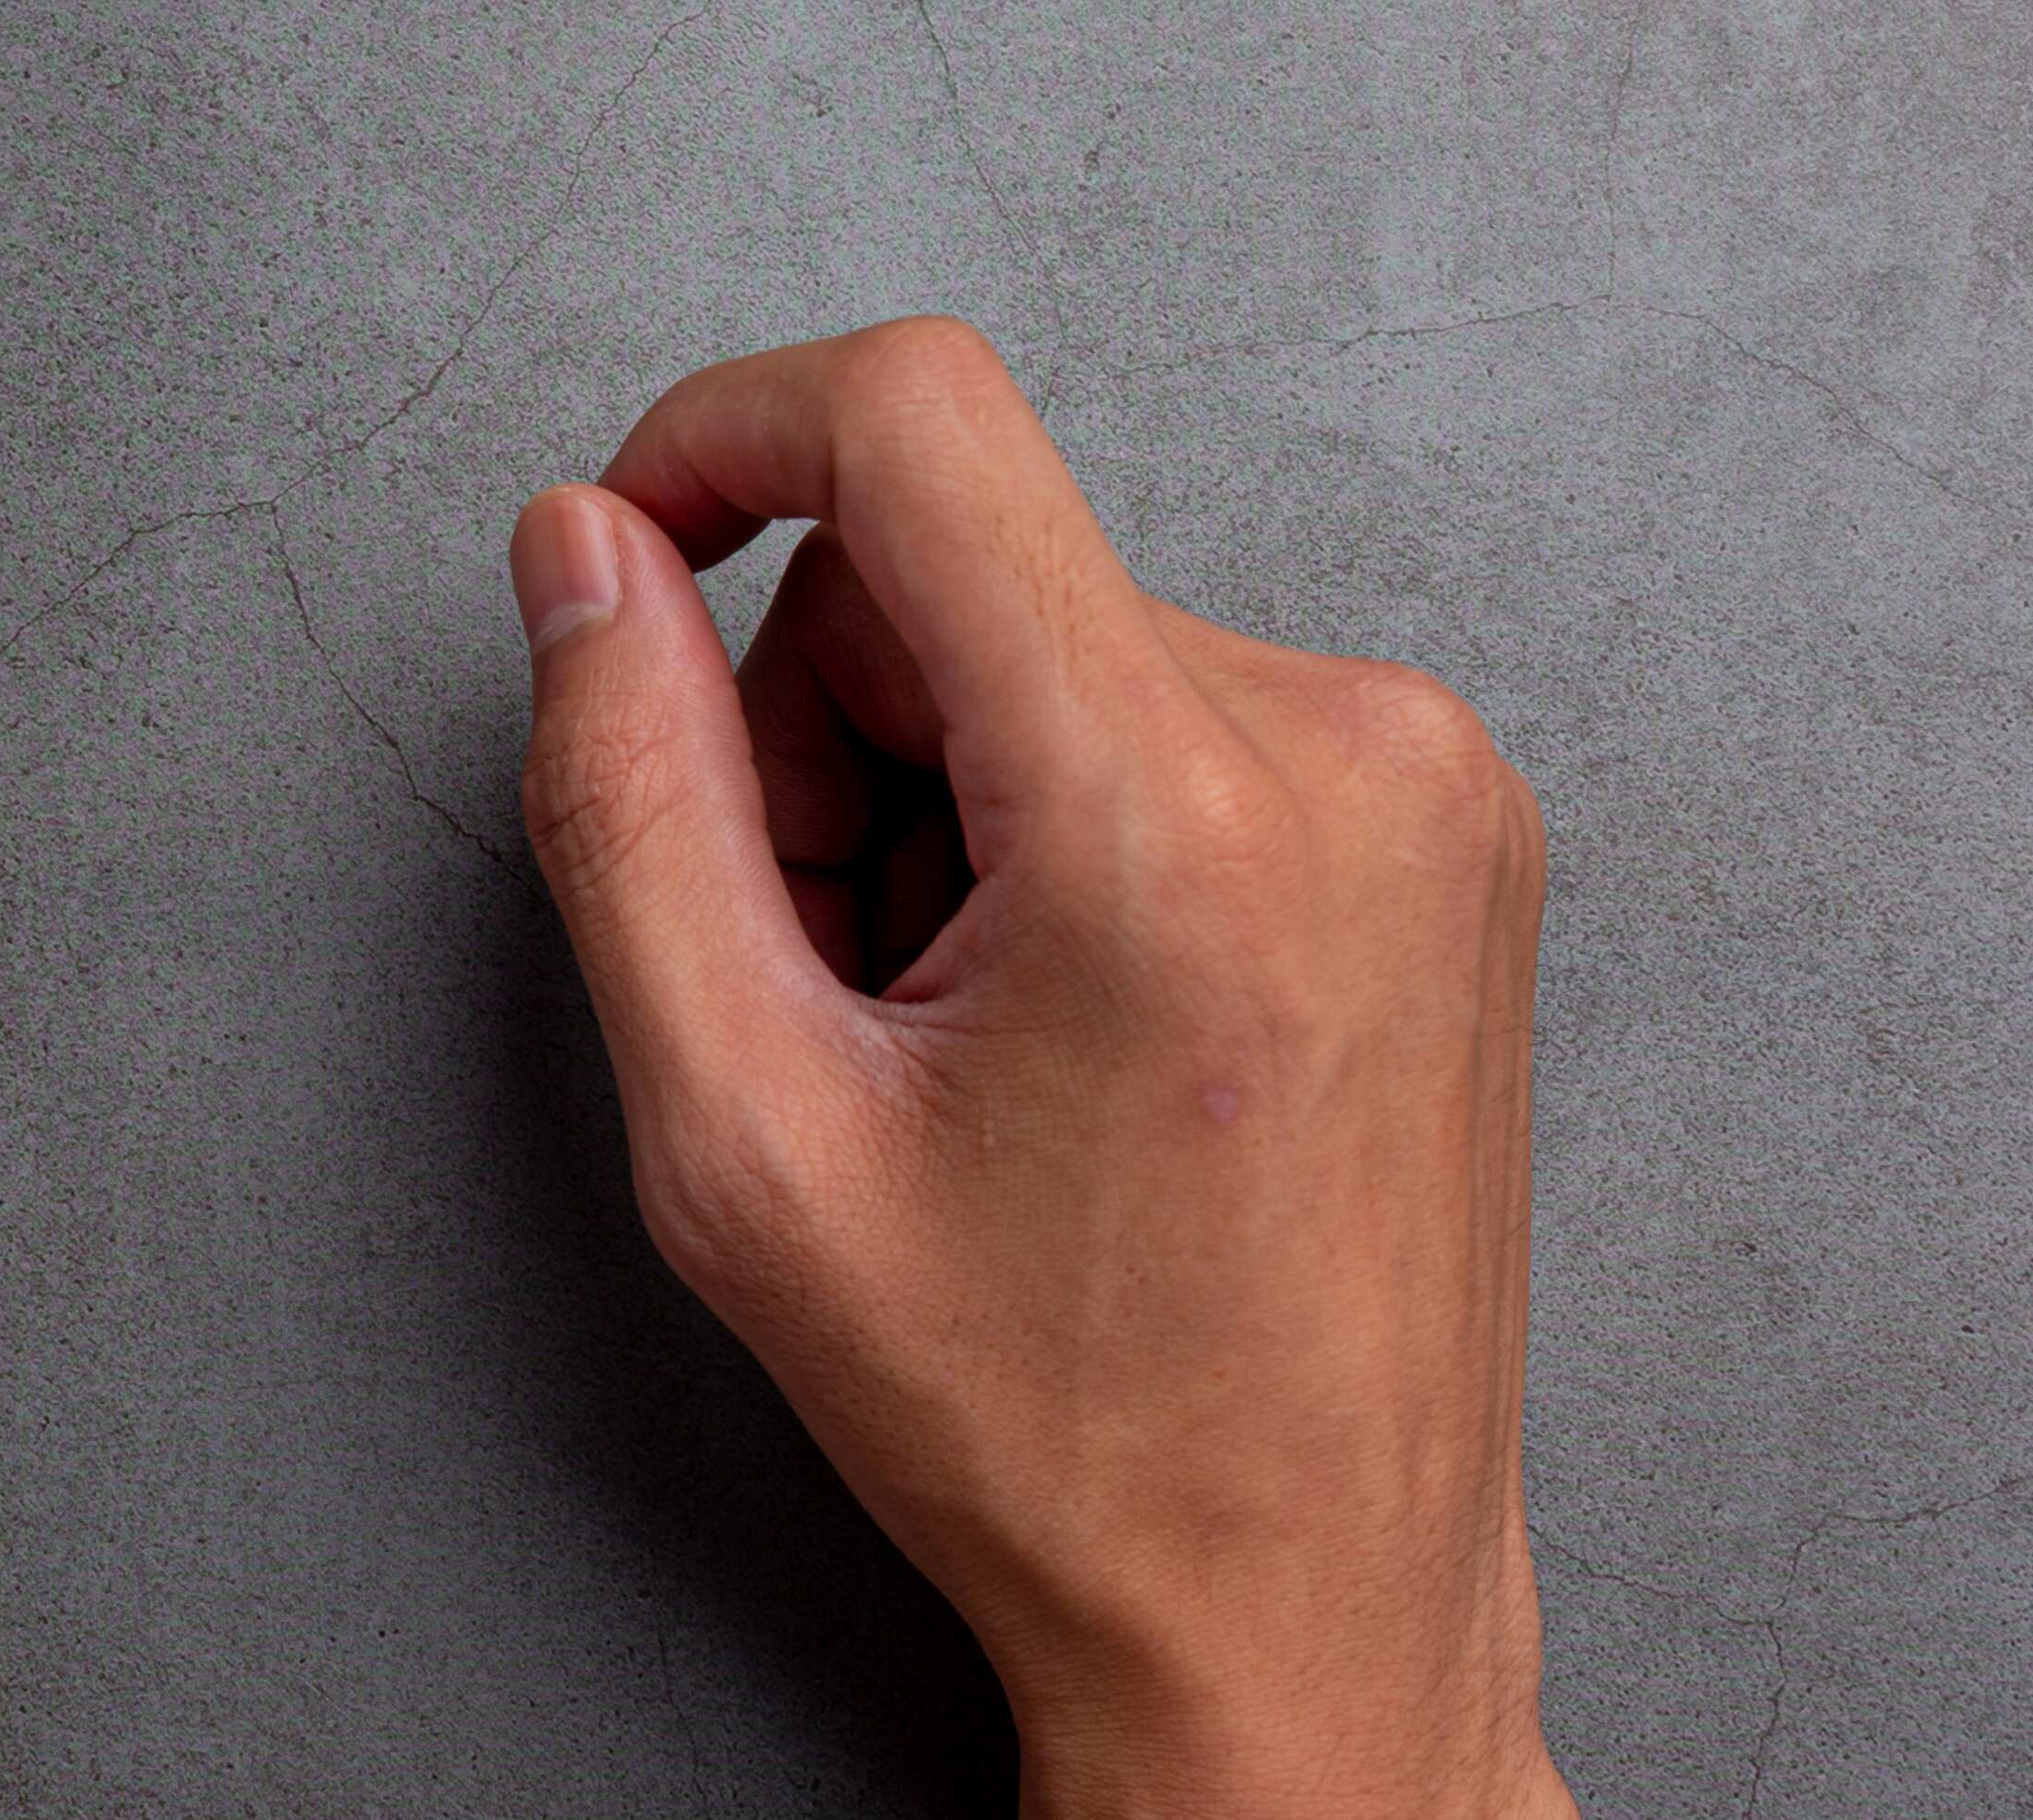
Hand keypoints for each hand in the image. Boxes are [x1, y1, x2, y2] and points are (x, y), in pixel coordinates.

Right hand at [506, 320, 1568, 1818]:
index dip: (722, 438)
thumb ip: (628, 799)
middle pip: (957, 564)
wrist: (1305, 1612)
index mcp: (1178, 816)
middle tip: (825, 978)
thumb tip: (586, 553)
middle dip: (826, 731)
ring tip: (958, 1035)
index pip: (919, 421)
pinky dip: (1065, 815)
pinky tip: (1064, 1018)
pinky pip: (1167, 703)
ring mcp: (1429, 781)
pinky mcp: (1446, 819)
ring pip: (1052, 637)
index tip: (629, 549)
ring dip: (946, 791)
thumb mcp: (742, 1133)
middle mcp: (1347, 752)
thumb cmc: (1049, 1427)